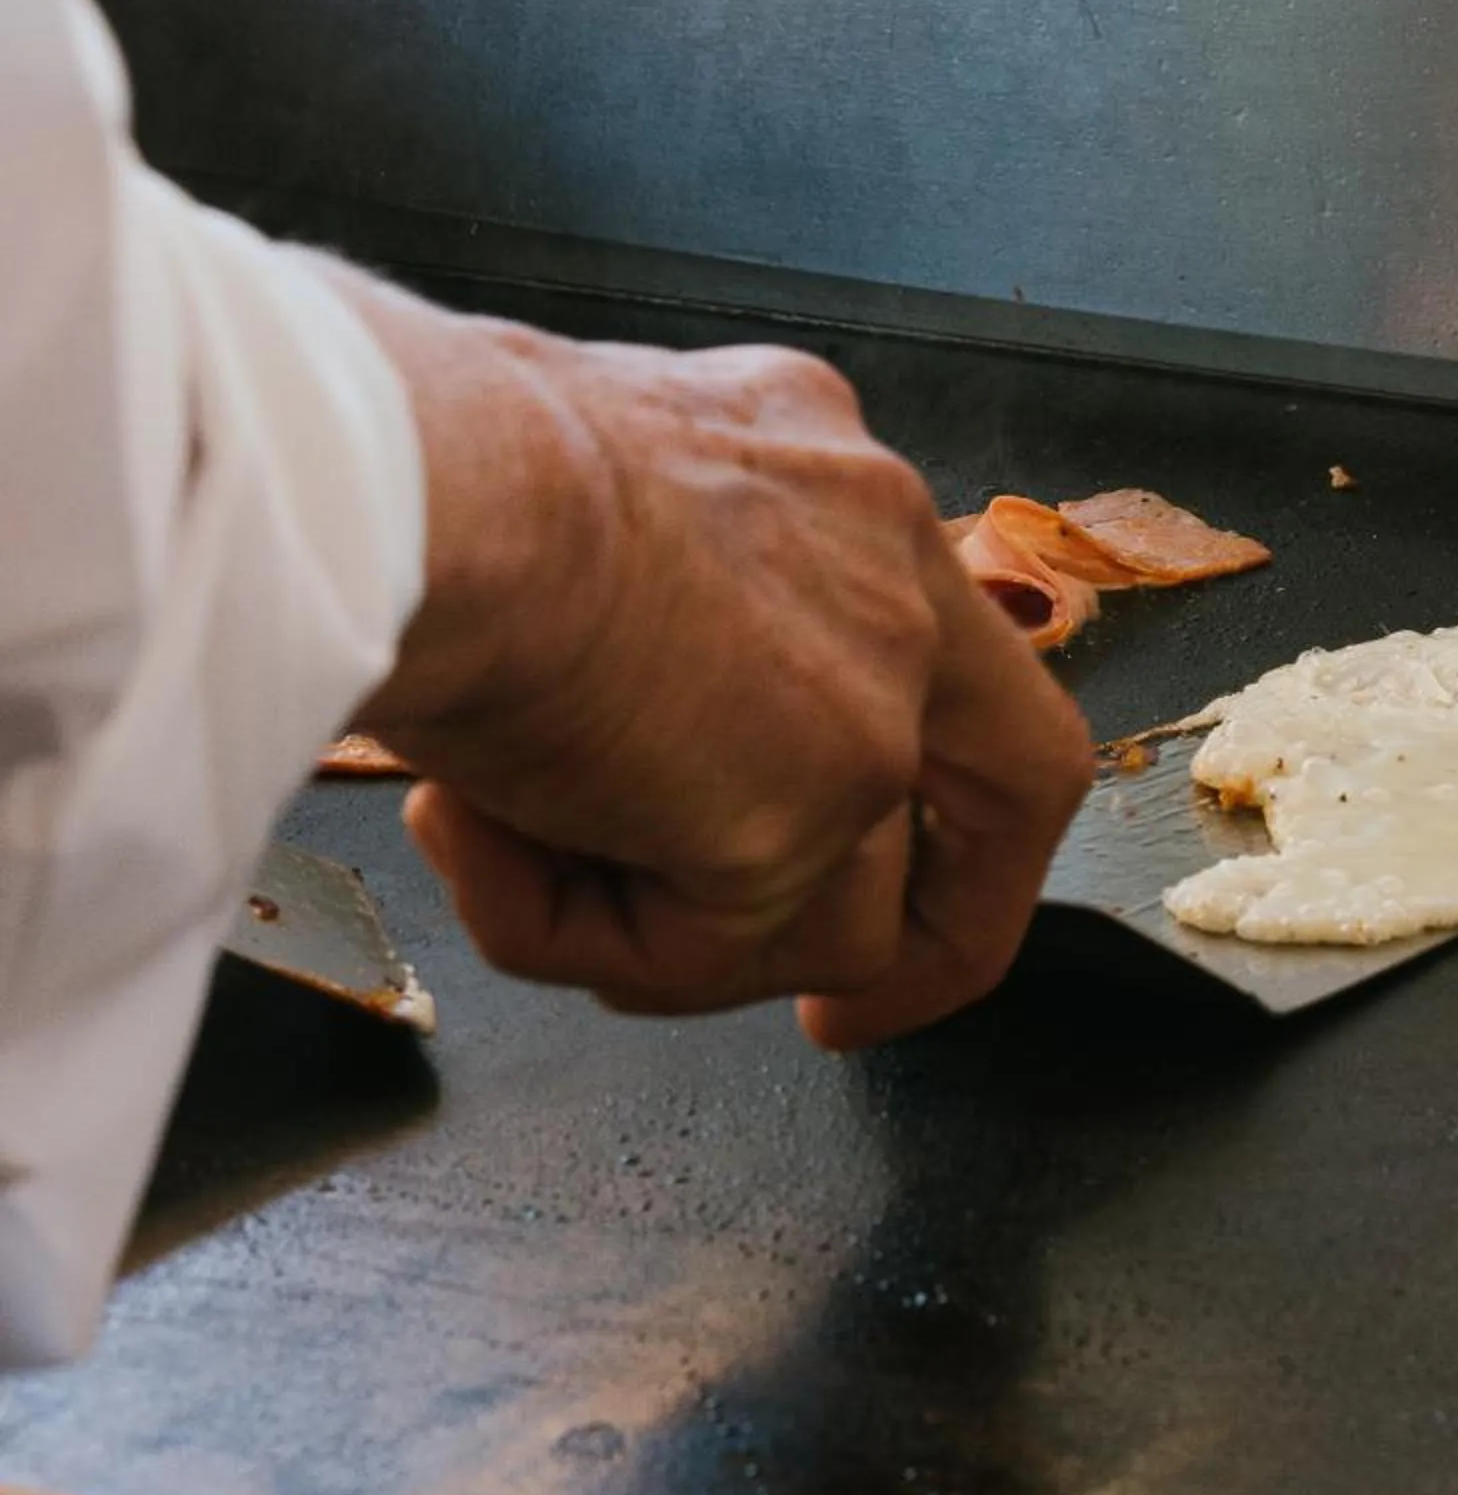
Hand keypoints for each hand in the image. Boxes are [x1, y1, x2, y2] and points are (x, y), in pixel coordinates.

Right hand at [338, 280, 1091, 1039]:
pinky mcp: (826, 790)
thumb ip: (623, 622)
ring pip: (834, 905)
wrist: (410, 482)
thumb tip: (587, 748)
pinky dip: (581, 934)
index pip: (924, 634)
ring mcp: (874, 683)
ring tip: (483, 835)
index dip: (905, 769)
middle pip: (1009, 776)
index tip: (832, 838)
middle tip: (831, 1025)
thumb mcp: (549, 519)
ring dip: (651, 928)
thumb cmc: (416, 479)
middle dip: (947, 929)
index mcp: (815, 468)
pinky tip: (478, 835)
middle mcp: (883, 557)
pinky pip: (720, 950)